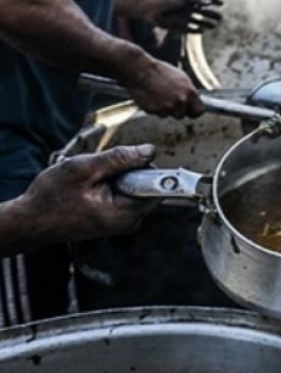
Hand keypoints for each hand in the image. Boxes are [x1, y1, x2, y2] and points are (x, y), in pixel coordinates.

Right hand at [17, 145, 158, 245]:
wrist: (30, 220)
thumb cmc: (50, 197)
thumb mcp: (83, 169)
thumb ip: (119, 159)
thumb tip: (149, 150)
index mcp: (126, 214)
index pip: (158, 186)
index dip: (145, 168)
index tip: (127, 164)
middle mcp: (129, 221)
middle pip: (146, 184)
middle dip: (126, 171)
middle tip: (97, 173)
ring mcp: (123, 221)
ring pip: (133, 186)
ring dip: (115, 177)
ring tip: (90, 182)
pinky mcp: (116, 217)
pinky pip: (123, 192)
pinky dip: (109, 184)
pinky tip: (89, 188)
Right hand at [118, 60, 203, 117]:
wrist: (140, 70)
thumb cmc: (159, 71)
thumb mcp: (181, 78)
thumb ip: (188, 92)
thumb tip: (193, 101)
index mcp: (189, 92)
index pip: (199, 111)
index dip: (193, 111)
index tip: (190, 111)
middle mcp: (180, 101)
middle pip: (182, 115)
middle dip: (176, 110)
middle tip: (169, 99)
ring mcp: (167, 107)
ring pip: (168, 115)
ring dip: (165, 109)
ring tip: (159, 96)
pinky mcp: (155, 110)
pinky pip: (157, 113)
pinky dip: (154, 108)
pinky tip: (152, 97)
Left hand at [134, 0, 222, 32]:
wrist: (149, 7)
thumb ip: (196, 0)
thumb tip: (209, 3)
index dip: (213, 1)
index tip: (222, 4)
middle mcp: (186, 8)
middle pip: (202, 11)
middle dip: (212, 14)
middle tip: (221, 18)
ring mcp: (182, 16)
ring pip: (197, 21)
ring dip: (206, 23)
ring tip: (214, 26)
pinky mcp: (176, 25)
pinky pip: (189, 29)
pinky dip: (196, 30)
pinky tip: (203, 31)